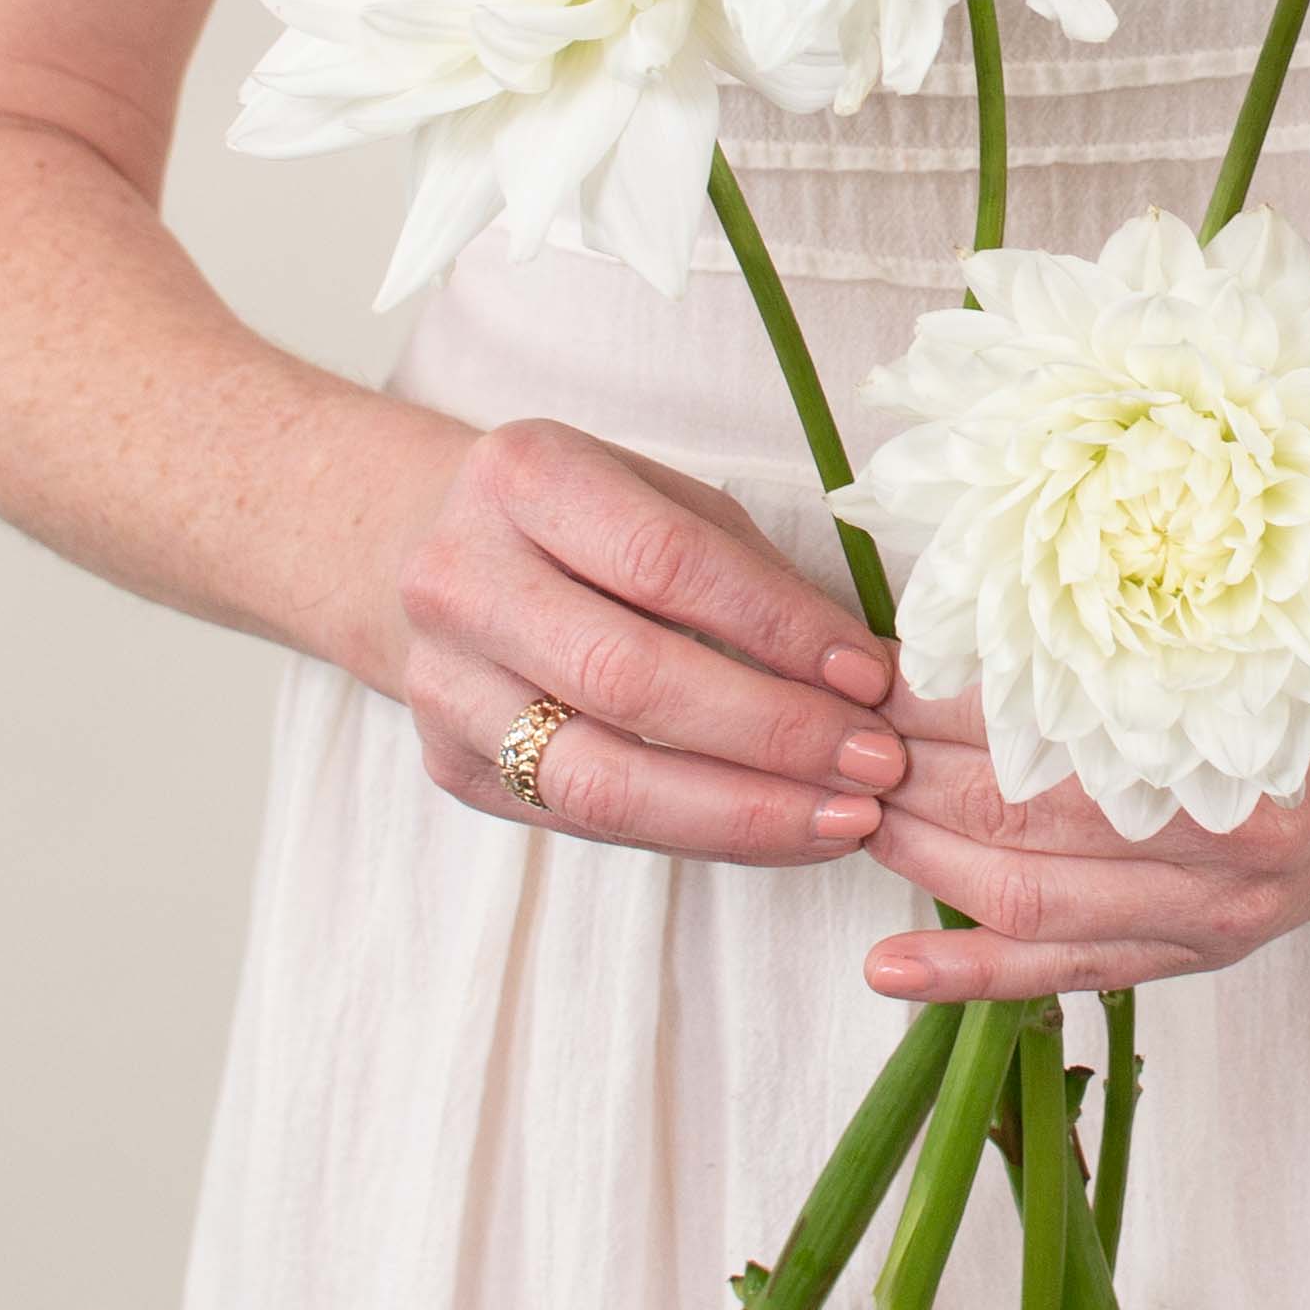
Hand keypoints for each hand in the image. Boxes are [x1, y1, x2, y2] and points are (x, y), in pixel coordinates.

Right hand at [401, 419, 908, 862]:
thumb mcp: (666, 501)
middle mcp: (462, 579)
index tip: (871, 675)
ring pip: (601, 777)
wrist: (433, 555)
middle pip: (630, 677)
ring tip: (845, 819)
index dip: (780, 627)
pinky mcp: (453, 767)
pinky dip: (700, 833)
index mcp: (527, 476)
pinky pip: (589, 822)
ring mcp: (444, 683)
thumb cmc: (591, 522)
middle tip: (876, 761)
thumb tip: (868, 675)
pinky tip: (782, 832)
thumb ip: (753, 577)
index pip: (668, 562)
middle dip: (773, 731)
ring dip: (742, 810)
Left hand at [855, 627, 1309, 1001]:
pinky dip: (976, 974)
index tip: (872, 667)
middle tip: (839, 736)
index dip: (941, 702)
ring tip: (850, 810)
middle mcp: (1228, 832)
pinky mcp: (1217, 948)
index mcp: (1232, 723)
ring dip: (923, 856)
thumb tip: (968, 597)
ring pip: (1032, 898)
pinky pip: (1078, 971)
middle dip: (910, 776)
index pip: (1043, 723)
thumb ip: (1123, 615)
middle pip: (1022, 814)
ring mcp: (1224, 906)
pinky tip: (891, 964)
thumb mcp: (1245, 600)